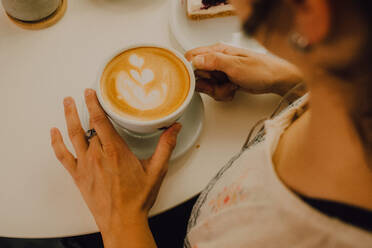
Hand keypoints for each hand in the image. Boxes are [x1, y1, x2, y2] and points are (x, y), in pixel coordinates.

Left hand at [50, 89, 180, 246]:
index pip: (100, 120)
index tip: (91, 92)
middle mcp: (97, 156)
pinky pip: (63, 156)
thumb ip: (165, 146)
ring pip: (72, 136)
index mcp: (116, 151)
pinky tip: (54, 133)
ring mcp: (85, 166)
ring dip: (68, 118)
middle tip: (80, 94)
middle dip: (82, 107)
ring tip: (66, 103)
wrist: (122, 221)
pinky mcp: (78, 176)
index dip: (94, 103)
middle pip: (85, 125)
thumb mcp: (157, 170)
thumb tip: (174, 128)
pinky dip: (56, 142)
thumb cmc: (137, 198)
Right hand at [185, 43, 302, 100]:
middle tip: (219, 84)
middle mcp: (217, 60)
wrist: (276, 79)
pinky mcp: (224, 81)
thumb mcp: (236, 65)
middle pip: (197, 75)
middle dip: (207, 84)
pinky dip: (223, 93)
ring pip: (206, 85)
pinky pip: (215, 90)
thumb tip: (195, 60)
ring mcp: (221, 71)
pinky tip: (233, 89)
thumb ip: (214, 61)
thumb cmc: (261, 69)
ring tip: (230, 86)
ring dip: (216, 90)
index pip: (192, 57)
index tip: (201, 79)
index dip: (192, 70)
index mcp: (217, 51)